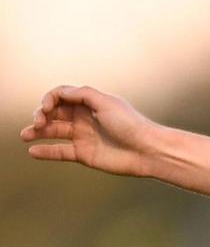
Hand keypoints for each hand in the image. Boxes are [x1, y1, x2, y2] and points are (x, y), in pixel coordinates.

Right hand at [20, 86, 157, 175]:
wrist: (147, 150)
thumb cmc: (130, 124)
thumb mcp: (106, 103)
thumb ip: (82, 94)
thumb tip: (60, 92)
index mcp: (90, 103)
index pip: (61, 96)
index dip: (49, 99)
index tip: (47, 107)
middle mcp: (84, 118)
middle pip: (54, 113)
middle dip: (41, 115)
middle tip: (36, 123)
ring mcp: (83, 136)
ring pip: (53, 131)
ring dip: (36, 132)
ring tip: (25, 136)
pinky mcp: (84, 154)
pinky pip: (59, 151)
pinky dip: (45, 151)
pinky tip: (33, 152)